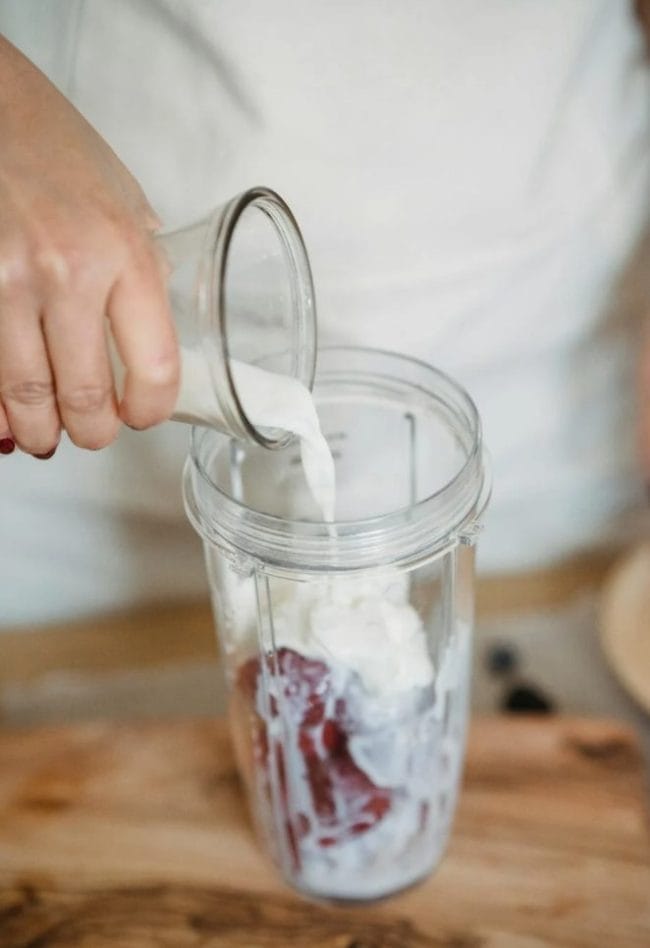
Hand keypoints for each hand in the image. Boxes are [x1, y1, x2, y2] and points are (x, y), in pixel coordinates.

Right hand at [0, 35, 178, 457]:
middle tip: (92, 432)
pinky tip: (3, 416)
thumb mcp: (128, 205)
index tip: (143, 415)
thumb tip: (145, 339)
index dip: (151, 410)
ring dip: (37, 430)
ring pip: (22, 397)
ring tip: (44, 433)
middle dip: (91, 432)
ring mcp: (3, 281)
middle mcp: (65, 272)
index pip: (154, 367)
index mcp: (125, 253)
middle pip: (83, 397)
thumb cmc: (57, 148)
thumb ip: (142, 274)